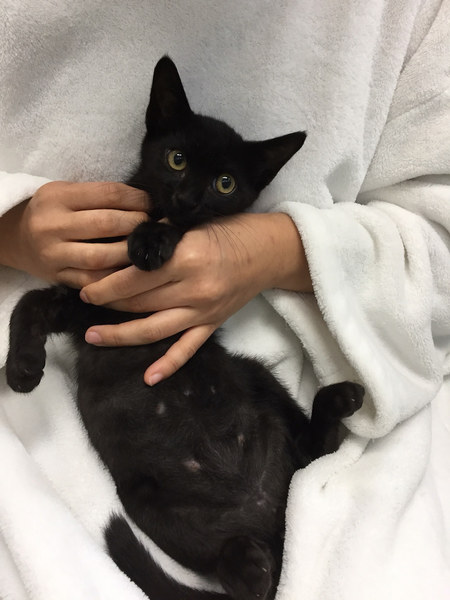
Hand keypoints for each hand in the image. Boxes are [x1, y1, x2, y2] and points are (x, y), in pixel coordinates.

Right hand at [0, 181, 148, 286]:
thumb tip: (144, 201)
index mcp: (57, 196)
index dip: (137, 198)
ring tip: (146, 249)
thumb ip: (98, 196)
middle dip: (137, 225)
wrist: (16, 238)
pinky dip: (115, 278)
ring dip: (130, 254)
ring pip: (101, 257)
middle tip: (154, 227)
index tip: (152, 203)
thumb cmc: (52, 212)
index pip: (108, 194)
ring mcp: (53, 254)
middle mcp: (52, 224)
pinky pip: (92, 281)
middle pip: (106, 224)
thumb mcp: (67, 192)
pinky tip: (131, 273)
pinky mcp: (57, 277)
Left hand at [80, 212, 311, 383]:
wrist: (270, 251)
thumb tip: (123, 246)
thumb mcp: (193, 223)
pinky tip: (148, 378)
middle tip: (84, 300)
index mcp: (186, 258)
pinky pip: (187, 349)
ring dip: (121, 335)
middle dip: (107, 303)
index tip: (85, 284)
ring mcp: (203, 311)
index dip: (106, 283)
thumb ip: (160, 237)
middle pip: (139, 302)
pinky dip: (168, 365)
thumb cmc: (231, 230)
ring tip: (93, 336)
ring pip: (154, 329)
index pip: (135, 276)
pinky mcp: (213, 325)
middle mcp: (193, 289)